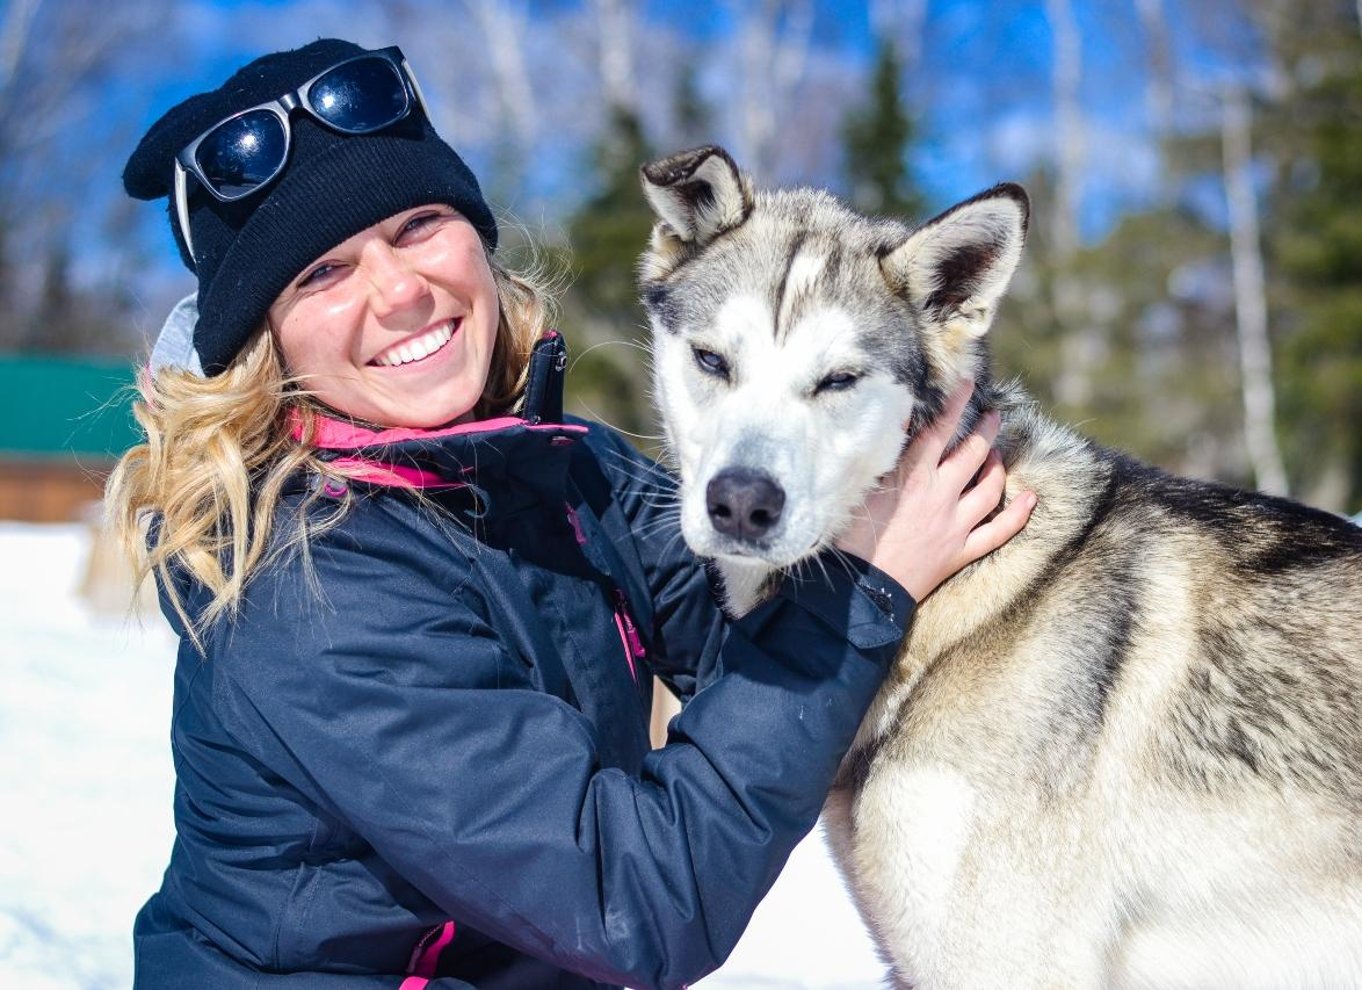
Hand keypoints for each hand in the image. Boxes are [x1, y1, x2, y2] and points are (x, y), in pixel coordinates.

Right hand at [833, 382, 1035, 601]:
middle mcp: (939, 497)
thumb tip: (898, 421)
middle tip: (993, 416)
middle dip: (986, 431)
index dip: (955, 405)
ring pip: (989, 489)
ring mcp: (954, 525)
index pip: (939, 431)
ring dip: (997, 467)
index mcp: (912, 478)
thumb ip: (882, 456)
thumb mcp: (858, 489)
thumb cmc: (850, 538)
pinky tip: (1031, 499)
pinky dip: (1018, 515)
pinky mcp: (960, 552)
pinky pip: (998, 532)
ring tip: (997, 454)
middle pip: (972, 455)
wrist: (860, 588)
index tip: (968, 385)